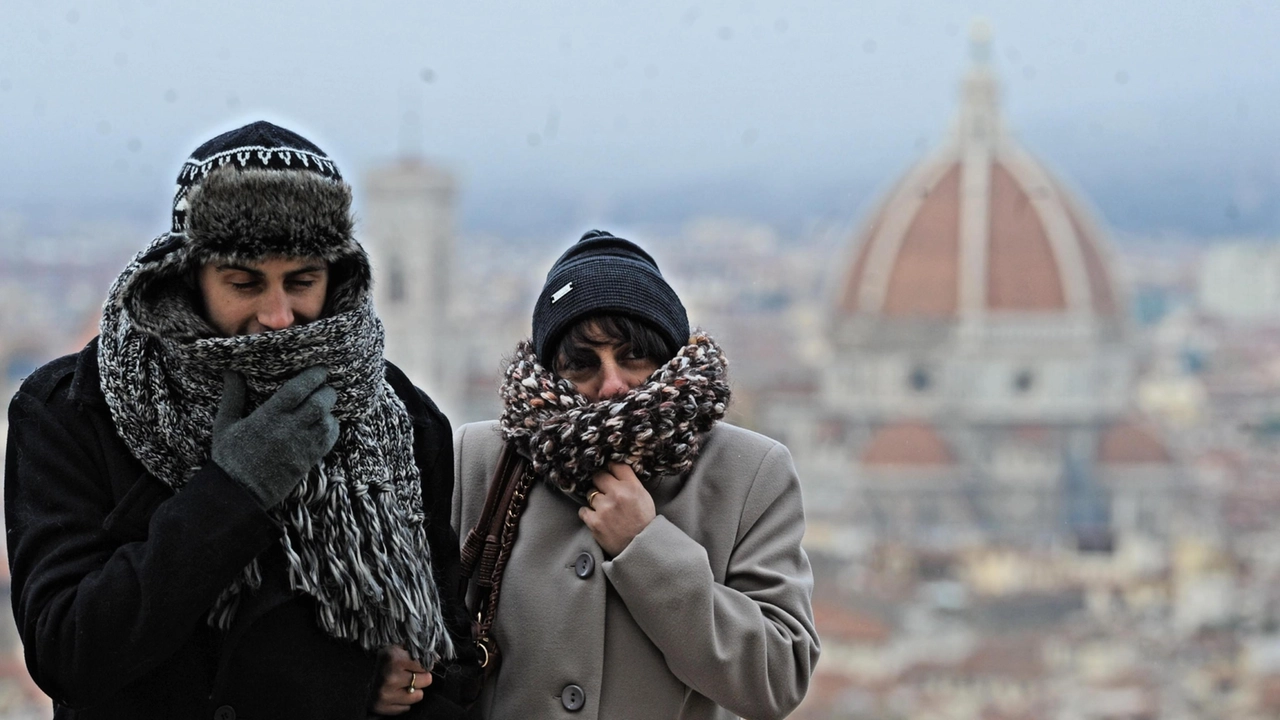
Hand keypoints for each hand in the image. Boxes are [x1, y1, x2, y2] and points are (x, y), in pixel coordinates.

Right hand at [211, 366, 339, 508]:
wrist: (238, 493)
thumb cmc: (230, 457)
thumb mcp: (225, 424)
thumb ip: (232, 396)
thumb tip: (231, 371)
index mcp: (268, 417)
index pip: (297, 389)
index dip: (313, 376)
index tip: (321, 369)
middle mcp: (288, 429)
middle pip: (320, 403)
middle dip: (327, 392)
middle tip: (324, 388)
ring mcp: (301, 445)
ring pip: (328, 421)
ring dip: (330, 411)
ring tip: (323, 406)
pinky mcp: (309, 460)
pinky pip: (330, 440)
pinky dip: (332, 429)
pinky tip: (325, 424)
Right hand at [372, 644, 431, 714]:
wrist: (358, 679)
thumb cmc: (383, 662)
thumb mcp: (396, 648)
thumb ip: (415, 649)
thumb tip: (436, 656)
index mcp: (393, 657)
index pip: (426, 664)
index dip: (425, 664)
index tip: (419, 664)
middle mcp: (390, 676)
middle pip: (427, 680)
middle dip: (421, 677)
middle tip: (410, 675)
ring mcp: (385, 693)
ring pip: (419, 696)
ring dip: (414, 691)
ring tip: (403, 685)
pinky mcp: (382, 707)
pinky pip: (407, 708)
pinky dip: (403, 702)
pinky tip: (395, 694)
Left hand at [578, 463, 655, 556]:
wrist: (641, 548)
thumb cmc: (643, 521)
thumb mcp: (643, 496)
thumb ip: (630, 481)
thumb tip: (614, 467)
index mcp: (632, 487)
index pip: (615, 465)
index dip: (611, 469)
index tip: (609, 473)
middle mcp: (617, 495)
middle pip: (598, 476)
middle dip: (600, 482)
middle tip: (605, 491)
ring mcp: (604, 509)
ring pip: (590, 493)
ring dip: (595, 499)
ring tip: (604, 508)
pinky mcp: (595, 523)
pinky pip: (583, 510)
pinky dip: (588, 513)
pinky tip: (597, 517)